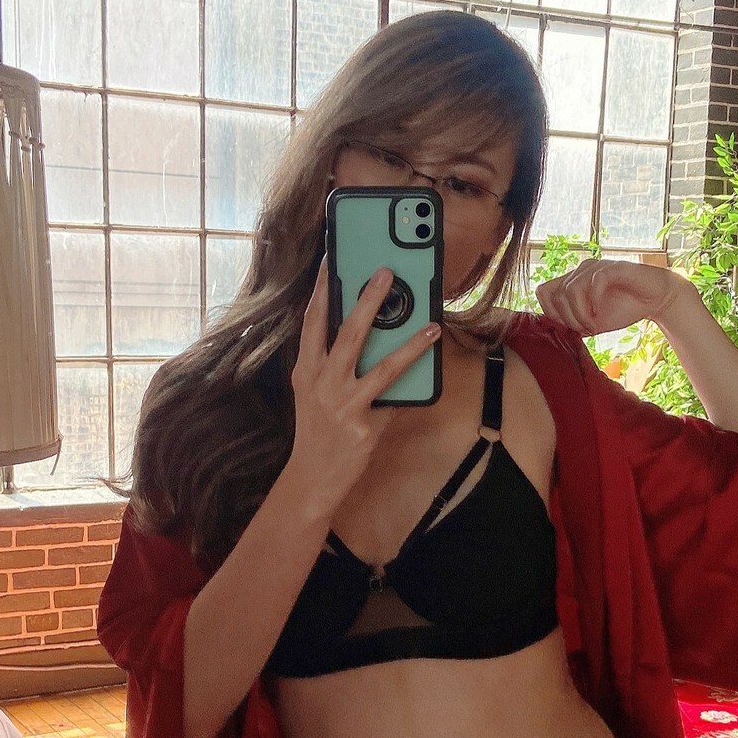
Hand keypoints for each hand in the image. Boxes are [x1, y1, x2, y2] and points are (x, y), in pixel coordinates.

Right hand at [286, 261, 440, 516]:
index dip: (322, 288)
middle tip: (386, 273)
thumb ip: (334, 365)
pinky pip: (395, 397)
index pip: (312, 321)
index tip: (331, 258)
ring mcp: (342, 404)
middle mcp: (321, 383)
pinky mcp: (362, 426)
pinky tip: (431, 362)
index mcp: (306, 369)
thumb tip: (372, 333)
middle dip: (367, 300)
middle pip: (346, 333)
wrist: (312, 478)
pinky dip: (414, 379)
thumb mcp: (316, 393)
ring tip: (430, 324)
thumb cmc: (318, 431)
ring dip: (408, 342)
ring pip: (380, 365)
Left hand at [535, 257, 695, 336]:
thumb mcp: (593, 322)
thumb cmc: (624, 308)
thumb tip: (555, 332)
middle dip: (567, 318)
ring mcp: (596, 267)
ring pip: (571, 289)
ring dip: (579, 314)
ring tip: (593, 325)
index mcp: (572, 281)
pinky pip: (594, 281)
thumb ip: (573, 323)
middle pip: (554, 293)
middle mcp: (580, 270)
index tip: (569, 328)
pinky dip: (594, 302)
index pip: (543, 291)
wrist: (655, 299)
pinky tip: (600, 315)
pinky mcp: (614, 267)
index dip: (551, 313)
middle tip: (584, 329)